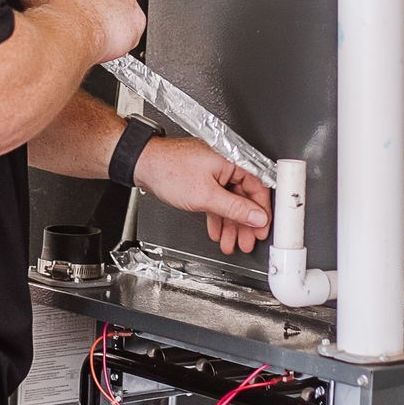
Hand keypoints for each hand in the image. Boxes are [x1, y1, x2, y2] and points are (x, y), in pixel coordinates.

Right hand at [23, 0, 143, 65]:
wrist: (68, 29)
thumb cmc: (54, 13)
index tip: (74, 11)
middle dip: (95, 10)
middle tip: (84, 26)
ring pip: (120, 12)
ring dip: (109, 24)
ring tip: (94, 38)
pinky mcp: (136, 18)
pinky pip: (132, 31)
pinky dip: (122, 40)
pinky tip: (107, 46)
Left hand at [135, 139, 270, 254]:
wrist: (142, 164)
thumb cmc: (168, 170)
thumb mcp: (207, 195)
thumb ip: (235, 208)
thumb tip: (257, 216)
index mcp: (232, 161)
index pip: (258, 188)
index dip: (261, 211)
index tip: (262, 229)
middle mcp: (225, 165)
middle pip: (243, 198)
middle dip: (244, 224)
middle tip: (247, 241)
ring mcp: (213, 173)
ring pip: (228, 202)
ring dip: (230, 225)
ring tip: (231, 243)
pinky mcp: (202, 181)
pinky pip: (216, 201)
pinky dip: (217, 216)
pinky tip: (217, 231)